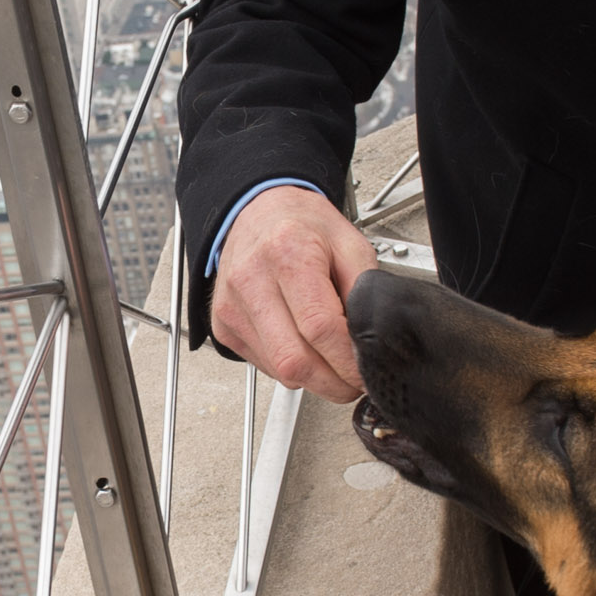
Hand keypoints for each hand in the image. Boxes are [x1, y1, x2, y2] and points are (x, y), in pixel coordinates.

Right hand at [211, 185, 376, 401]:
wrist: (258, 212)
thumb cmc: (303, 226)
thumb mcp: (350, 245)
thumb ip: (365, 292)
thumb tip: (372, 342)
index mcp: (287, 252)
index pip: (319, 327)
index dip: (347, 361)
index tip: (365, 372)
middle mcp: (252, 280)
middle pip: (295, 360)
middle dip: (333, 383)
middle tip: (354, 383)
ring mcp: (232, 306)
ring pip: (279, 371)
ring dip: (314, 379)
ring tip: (332, 363)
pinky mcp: (224, 326)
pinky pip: (265, 366)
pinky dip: (291, 370)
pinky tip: (303, 348)